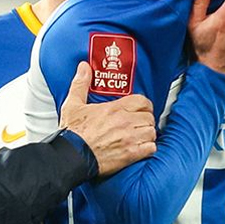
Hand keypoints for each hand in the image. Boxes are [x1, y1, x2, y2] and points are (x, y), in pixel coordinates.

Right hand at [60, 62, 156, 176]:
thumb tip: (83, 67)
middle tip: (138, 122)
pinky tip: (140, 147)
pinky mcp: (131, 154)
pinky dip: (148, 147)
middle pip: (149, 116)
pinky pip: (151, 148)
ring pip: (152, 132)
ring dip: (147, 133)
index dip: (143, 104)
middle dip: (145, 119)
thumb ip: (80, 83)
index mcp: (114, 109)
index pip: (142, 101)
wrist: (72, 155)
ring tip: (140, 134)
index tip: (139, 108)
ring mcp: (130, 139)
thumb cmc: (73, 133)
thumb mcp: (73, 104)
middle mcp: (125, 122)